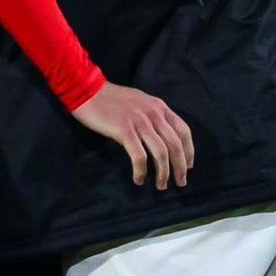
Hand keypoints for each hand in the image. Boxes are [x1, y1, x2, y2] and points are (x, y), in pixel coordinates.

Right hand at [72, 81, 194, 188]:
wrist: (87, 90)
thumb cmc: (111, 98)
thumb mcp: (140, 101)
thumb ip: (152, 115)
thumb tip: (160, 135)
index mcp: (159, 106)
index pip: (183, 131)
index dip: (189, 151)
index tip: (188, 166)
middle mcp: (153, 113)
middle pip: (175, 144)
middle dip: (180, 167)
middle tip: (180, 183)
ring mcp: (139, 122)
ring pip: (160, 152)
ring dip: (163, 173)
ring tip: (161, 186)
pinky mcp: (124, 130)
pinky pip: (139, 155)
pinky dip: (141, 170)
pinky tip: (139, 179)